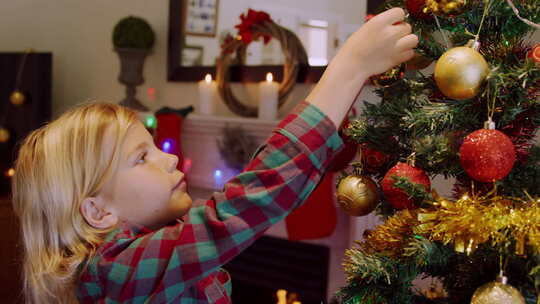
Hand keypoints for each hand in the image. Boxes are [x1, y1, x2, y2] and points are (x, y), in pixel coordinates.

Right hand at [305, 8, 417, 127]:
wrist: (351, 65)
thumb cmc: (355, 48)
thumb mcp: (366, 28)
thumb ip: (383, 25)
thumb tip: (395, 24)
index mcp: (379, 22)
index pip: (400, 12)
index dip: (397, 18)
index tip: (393, 23)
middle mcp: (389, 33)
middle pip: (407, 27)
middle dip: (401, 31)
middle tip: (392, 37)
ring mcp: (394, 47)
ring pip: (413, 39)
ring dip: (408, 41)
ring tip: (399, 44)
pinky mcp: (396, 59)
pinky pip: (410, 53)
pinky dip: (406, 53)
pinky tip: (397, 53)